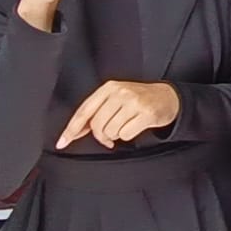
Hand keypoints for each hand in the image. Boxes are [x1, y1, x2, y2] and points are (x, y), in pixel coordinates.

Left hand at [58, 80, 181, 149]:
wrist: (167, 97)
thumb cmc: (138, 99)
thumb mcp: (115, 98)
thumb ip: (96, 111)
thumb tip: (75, 131)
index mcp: (108, 88)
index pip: (84, 111)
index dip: (71, 129)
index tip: (62, 142)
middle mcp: (120, 92)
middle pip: (97, 125)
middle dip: (101, 136)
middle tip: (109, 136)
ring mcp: (134, 102)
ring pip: (111, 131)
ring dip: (116, 135)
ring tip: (125, 126)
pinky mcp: (146, 113)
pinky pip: (126, 135)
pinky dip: (128, 135)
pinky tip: (135, 126)